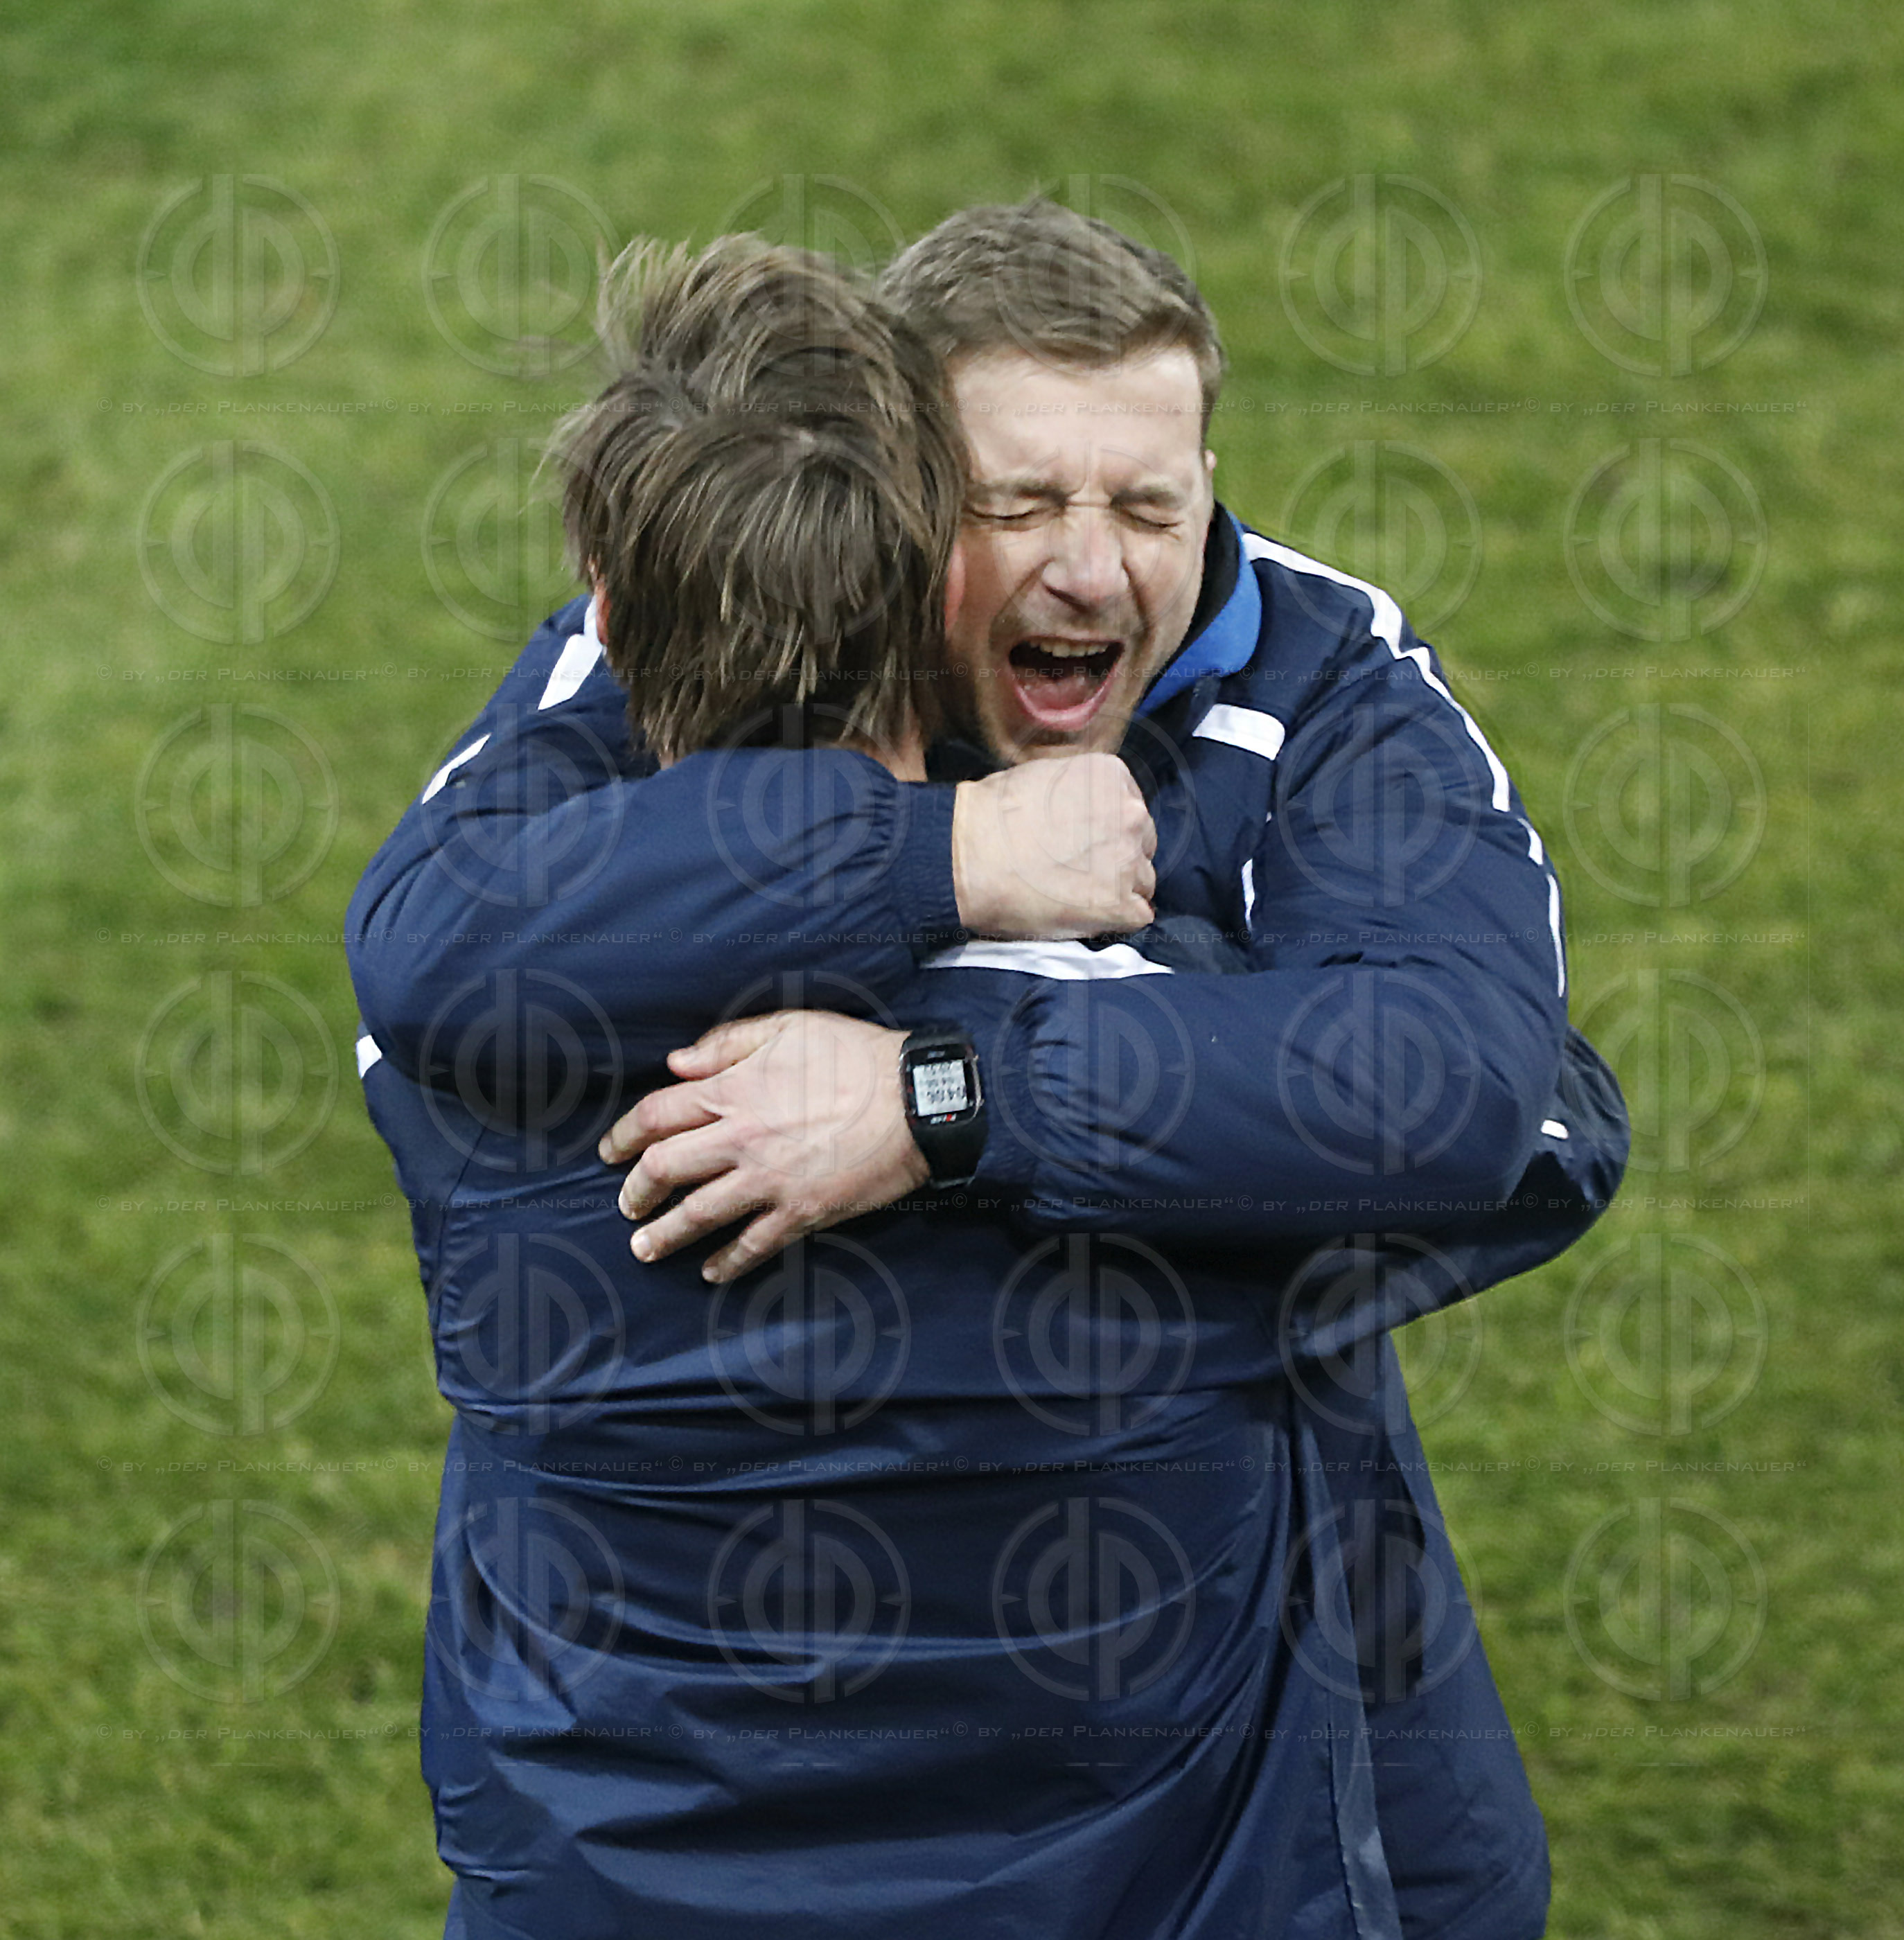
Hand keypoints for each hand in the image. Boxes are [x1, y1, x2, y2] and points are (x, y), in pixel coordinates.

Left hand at [596, 1012, 929, 1281]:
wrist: (915, 1101)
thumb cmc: (855, 1057)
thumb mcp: (790, 1027)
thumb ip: (727, 1043)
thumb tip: (678, 1063)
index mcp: (733, 1089)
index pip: (657, 1115)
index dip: (624, 1134)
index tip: (610, 1150)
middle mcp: (740, 1138)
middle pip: (665, 1169)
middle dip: (636, 1191)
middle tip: (627, 1205)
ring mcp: (769, 1180)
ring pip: (698, 1215)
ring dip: (664, 1235)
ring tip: (644, 1249)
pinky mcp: (801, 1211)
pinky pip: (752, 1244)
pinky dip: (728, 1262)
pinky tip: (712, 1272)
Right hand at [952, 752, 1154, 938]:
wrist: (968, 857)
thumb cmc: (990, 817)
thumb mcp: (1042, 776)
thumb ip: (1079, 789)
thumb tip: (1088, 806)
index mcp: (1111, 776)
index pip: (1130, 808)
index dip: (1107, 830)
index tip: (1084, 843)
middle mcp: (1130, 813)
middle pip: (1142, 844)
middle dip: (1117, 858)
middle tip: (1077, 871)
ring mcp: (1128, 860)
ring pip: (1143, 881)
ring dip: (1117, 890)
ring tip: (1075, 894)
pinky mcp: (1119, 904)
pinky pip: (1138, 915)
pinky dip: (1117, 919)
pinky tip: (1085, 915)